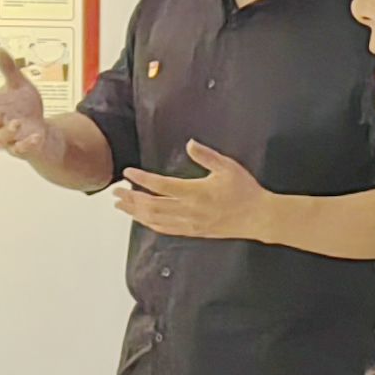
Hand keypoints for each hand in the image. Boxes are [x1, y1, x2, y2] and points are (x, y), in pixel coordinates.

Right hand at [0, 46, 50, 163]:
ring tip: (17, 123)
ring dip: (9, 130)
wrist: (41, 131)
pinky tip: (37, 136)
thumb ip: (8, 69)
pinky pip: (22, 149)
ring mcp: (8, 138)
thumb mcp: (19, 86)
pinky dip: (28, 143)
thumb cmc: (25, 108)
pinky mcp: (21, 149)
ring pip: (3, 137)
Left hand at [112, 140, 275, 242]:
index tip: (128, 173)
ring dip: (136, 212)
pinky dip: (150, 224)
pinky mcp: (194, 231)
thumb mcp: (228, 166)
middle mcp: (189, 210)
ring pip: (155, 220)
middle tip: (116, 191)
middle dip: (131, 198)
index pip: (161, 185)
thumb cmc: (245, 190)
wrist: (258, 217)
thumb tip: (189, 143)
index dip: (141, 179)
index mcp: (195, 192)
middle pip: (152, 205)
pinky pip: (166, 229)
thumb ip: (206, 155)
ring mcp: (190, 223)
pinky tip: (142, 219)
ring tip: (122, 205)